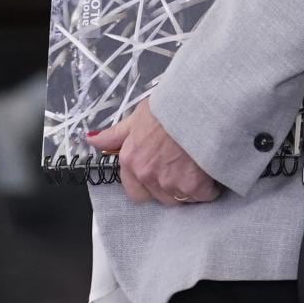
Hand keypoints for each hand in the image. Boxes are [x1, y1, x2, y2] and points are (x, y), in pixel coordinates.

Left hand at [87, 102, 220, 205]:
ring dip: (192, 187)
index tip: (162, 173)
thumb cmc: (171, 106)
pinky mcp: (195, 186)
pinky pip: (204, 195)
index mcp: (130, 160)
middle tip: (184, 166)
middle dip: (172, 187)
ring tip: (199, 164)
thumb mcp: (137, 117)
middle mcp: (147, 175)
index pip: (135, 193)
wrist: (199, 103)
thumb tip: (92, 140)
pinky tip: (211, 168)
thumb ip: (115, 135)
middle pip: (162, 198)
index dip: (151, 185)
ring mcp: (171, 182)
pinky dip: (210, 186)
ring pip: (183, 198)